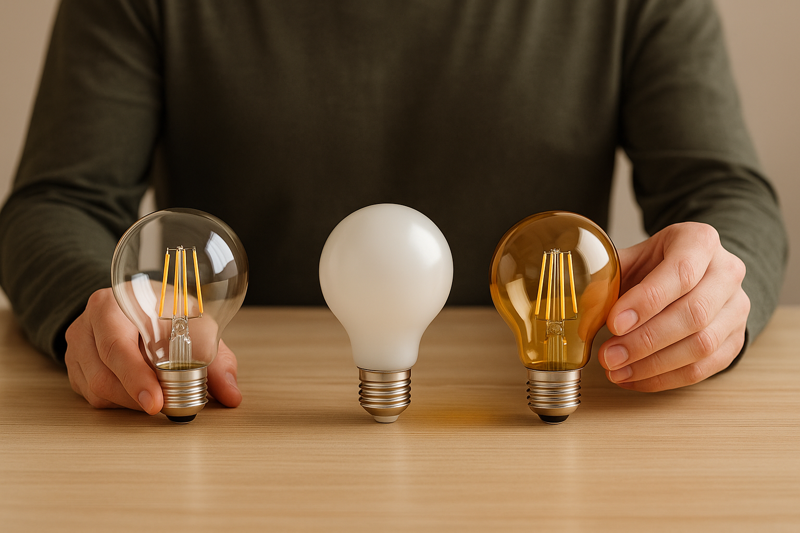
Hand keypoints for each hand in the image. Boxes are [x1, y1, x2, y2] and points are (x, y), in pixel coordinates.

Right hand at [65, 288, 241, 412]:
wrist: (140, 302)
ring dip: (130, 402)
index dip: (135, 377)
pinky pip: (92, 395)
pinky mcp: (76, 367)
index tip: (155, 401)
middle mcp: (87, 324)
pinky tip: (141, 391)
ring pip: (96, 389)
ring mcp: (77, 347)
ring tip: (158, 396)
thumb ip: (216, 359)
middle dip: (136, 397)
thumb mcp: (196, 323)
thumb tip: (231, 395)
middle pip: (102, 373)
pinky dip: (120, 401)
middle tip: (164, 407)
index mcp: (112, 304)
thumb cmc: (167, 309)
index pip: (116, 344)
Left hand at [598, 222, 749, 391]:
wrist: (693, 271)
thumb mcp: (632, 258)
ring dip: (653, 365)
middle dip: (645, 341)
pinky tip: (634, 378)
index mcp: (699, 241)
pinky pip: (704, 368)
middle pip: (694, 313)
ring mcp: (737, 307)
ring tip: (616, 371)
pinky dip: (665, 378)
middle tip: (609, 356)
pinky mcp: (735, 338)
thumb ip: (608, 276)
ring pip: (703, 345)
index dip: (646, 301)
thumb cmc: (656, 264)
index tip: (614, 323)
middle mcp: (727, 272)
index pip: (681, 272)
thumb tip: (582, 305)